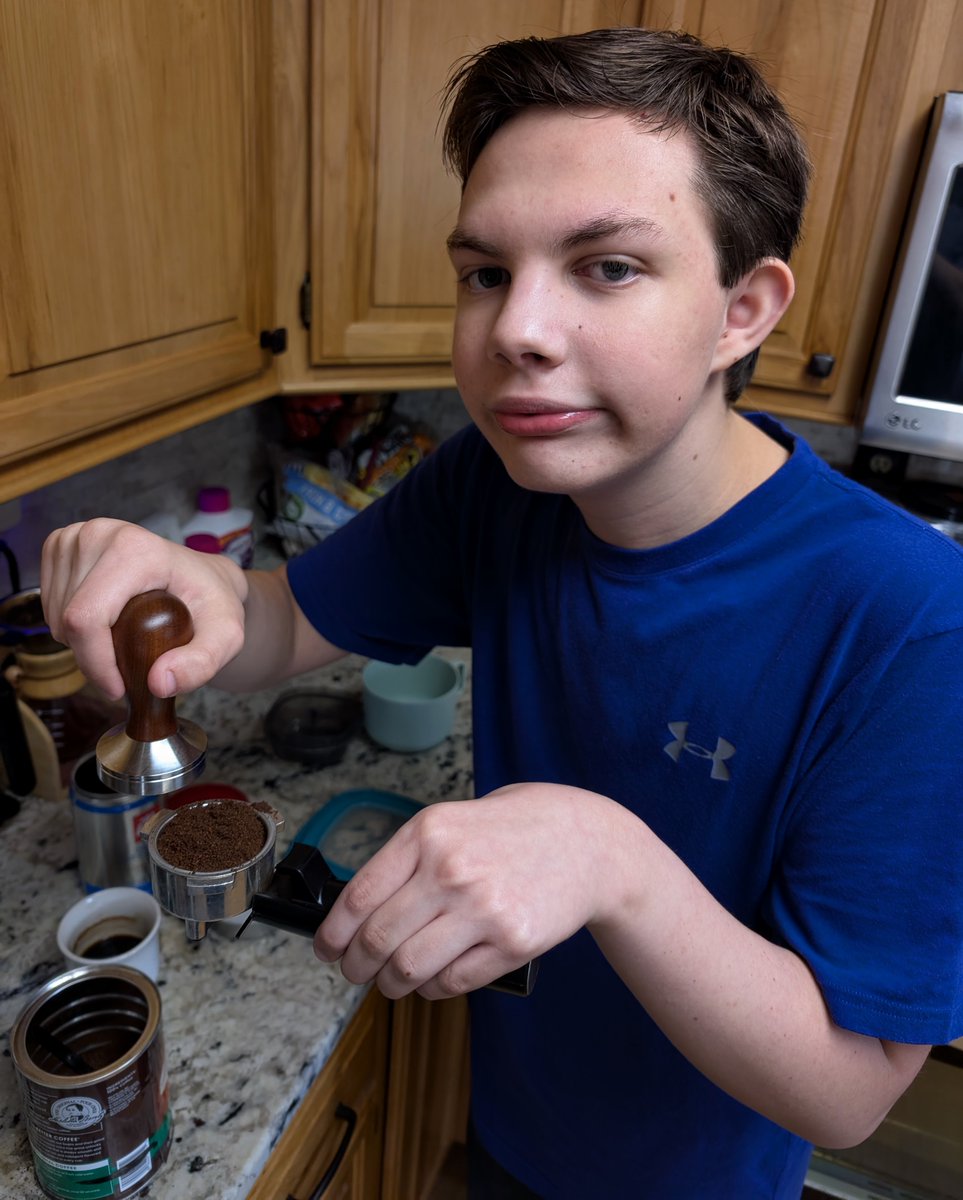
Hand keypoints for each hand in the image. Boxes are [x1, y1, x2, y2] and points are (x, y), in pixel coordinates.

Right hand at [41, 518, 247, 699]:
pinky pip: (48, 604)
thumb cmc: (212, 603)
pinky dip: (73, 625)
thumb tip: (159, 682)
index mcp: (136, 550)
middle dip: (92, 658)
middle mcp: (100, 534)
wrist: (203, 578)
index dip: (95, 663)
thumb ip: (201, 664)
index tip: (118, 688)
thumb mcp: (226, 637)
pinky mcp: (61, 544)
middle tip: (127, 664)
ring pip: (55, 615)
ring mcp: (76, 536)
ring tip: (121, 638)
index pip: (86, 617)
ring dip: (82, 642)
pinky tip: (106, 619)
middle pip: (67, 620)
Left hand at [313, 783, 635, 998]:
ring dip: (390, 984)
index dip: (333, 934)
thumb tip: (359, 910)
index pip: (358, 896)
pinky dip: (433, 989)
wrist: (588, 841)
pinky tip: (433, 978)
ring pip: (408, 969)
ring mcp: (483, 909)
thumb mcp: (454, 821)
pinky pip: (452, 982)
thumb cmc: (516, 829)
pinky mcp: (512, 943)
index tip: (326, 950)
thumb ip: (410, 859)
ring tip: (391, 981)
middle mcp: (450, 870)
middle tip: (355, 972)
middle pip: (377, 939)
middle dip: (356, 966)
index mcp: (428, 833)